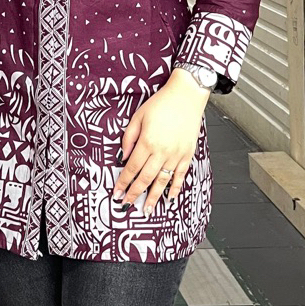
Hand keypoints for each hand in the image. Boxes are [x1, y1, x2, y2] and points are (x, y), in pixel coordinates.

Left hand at [112, 68, 209, 215]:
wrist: (186, 96)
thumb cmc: (162, 103)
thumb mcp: (138, 116)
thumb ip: (129, 138)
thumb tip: (123, 157)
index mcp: (147, 142)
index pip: (132, 168)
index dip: (123, 182)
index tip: (117, 192)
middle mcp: (162, 151)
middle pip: (146, 178)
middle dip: (135, 193)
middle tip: (127, 205)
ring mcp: (176, 155)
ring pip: (163, 181)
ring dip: (154, 197)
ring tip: (147, 209)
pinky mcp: (187, 155)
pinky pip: (180, 176)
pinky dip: (174, 188)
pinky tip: (169, 198)